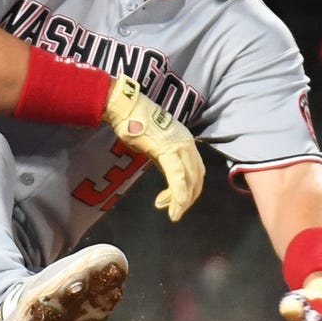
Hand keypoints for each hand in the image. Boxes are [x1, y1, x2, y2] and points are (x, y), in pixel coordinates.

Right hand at [102, 76, 204, 220]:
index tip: (177, 203)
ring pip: (189, 179)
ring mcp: (179, 146)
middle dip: (187, 199)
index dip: (190, 190)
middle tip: (175, 213)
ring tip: (172, 213)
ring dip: (182, 200)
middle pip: (196, 178)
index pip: (196, 171)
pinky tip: (175, 205)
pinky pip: (177, 175)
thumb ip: (164, 160)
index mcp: (186, 142)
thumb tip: (168, 176)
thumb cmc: (135, 123)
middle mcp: (188, 144)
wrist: (125, 107)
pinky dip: (178, 191)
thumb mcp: (154, 145)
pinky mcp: (168, 149)